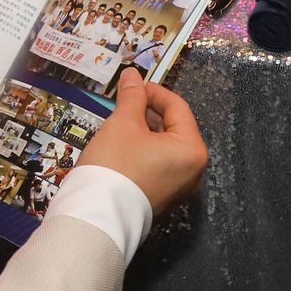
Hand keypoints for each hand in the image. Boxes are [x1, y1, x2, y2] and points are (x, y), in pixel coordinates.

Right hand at [80, 68, 207, 215]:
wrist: (97, 215)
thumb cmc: (115, 165)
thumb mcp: (123, 123)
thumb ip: (132, 96)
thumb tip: (132, 75)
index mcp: (192, 150)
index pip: (177, 107)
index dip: (154, 92)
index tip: (132, 85)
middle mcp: (193, 171)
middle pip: (173, 128)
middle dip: (148, 112)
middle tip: (123, 104)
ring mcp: (179, 189)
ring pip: (164, 148)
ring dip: (144, 131)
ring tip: (119, 124)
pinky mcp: (163, 199)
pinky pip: (158, 166)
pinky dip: (144, 152)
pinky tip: (122, 147)